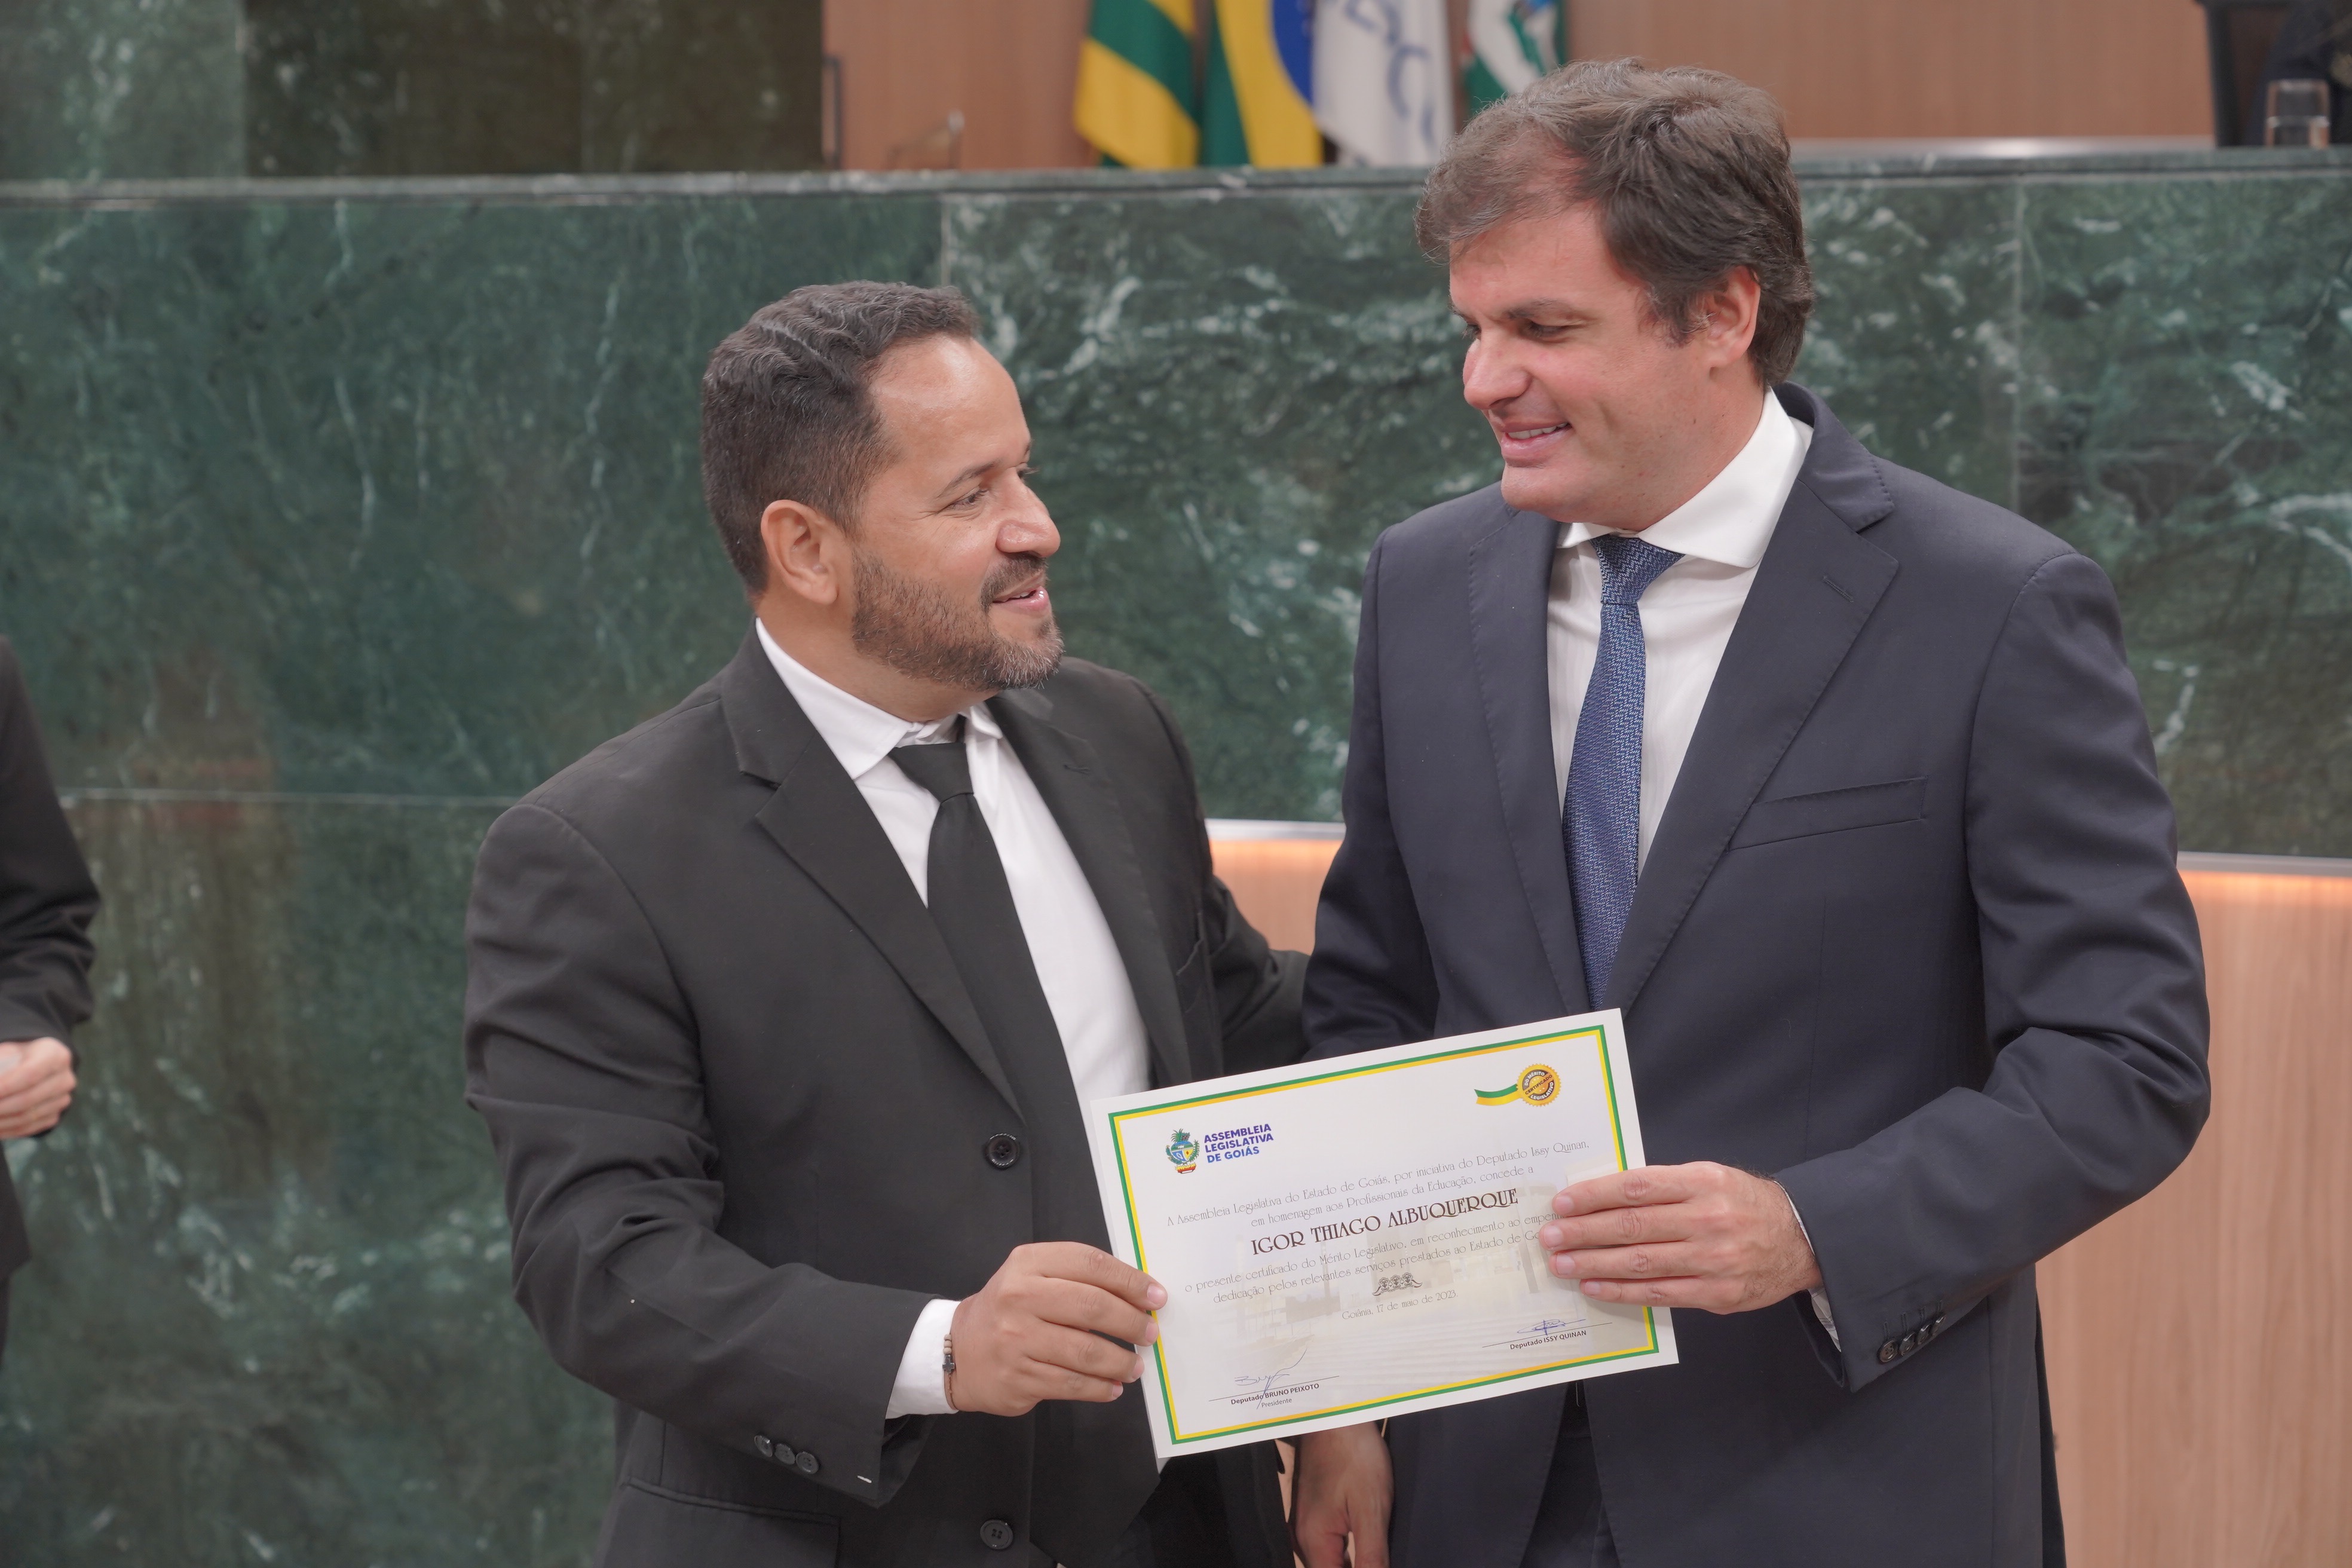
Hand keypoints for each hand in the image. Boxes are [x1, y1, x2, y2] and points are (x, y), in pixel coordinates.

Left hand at [0, 1037, 75, 1138]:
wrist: (37, 1064)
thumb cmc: (16, 1055)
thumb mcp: (6, 1050)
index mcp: (54, 1055)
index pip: (29, 1074)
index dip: (3, 1087)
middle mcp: (64, 1079)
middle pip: (27, 1100)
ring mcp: (62, 1099)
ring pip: (26, 1117)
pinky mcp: (55, 1115)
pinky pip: (28, 1128)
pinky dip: (5, 1131)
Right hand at [946, 1242, 1162, 1415]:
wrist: (959, 1350)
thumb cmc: (1011, 1309)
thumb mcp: (1034, 1277)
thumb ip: (1077, 1279)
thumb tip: (1138, 1298)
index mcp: (1028, 1264)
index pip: (1090, 1264)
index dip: (1129, 1280)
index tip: (1155, 1296)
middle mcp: (1019, 1298)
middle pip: (1091, 1307)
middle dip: (1130, 1322)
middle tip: (1150, 1333)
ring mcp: (1016, 1340)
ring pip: (1084, 1352)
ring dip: (1119, 1361)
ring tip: (1135, 1366)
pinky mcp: (1017, 1377)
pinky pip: (1070, 1384)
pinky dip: (1099, 1387)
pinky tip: (1113, 1387)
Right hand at [1292, 1422, 1390, 1567]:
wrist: (1336, 1415)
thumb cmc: (1353, 1453)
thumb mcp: (1371, 1508)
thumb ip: (1371, 1556)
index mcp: (1313, 1541)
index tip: (1375, 1563)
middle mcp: (1303, 1537)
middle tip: (1378, 1550)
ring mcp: (1306, 1525)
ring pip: (1331, 1561)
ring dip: (1353, 1562)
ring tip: (1375, 1547)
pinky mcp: (1313, 1514)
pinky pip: (1330, 1545)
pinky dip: (1348, 1550)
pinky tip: (1366, 1541)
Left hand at [1539, 1162, 1820, 1312]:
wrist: (1801, 1239)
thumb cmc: (1745, 1203)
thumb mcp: (1710, 1177)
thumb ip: (1663, 1186)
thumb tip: (1604, 1196)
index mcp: (1702, 1182)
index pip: (1636, 1187)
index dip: (1594, 1196)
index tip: (1562, 1203)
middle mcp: (1707, 1220)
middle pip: (1632, 1227)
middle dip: (1583, 1232)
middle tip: (1549, 1236)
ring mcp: (1712, 1260)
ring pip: (1640, 1263)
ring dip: (1593, 1264)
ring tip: (1562, 1264)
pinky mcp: (1716, 1294)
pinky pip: (1658, 1294)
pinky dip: (1622, 1291)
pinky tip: (1595, 1286)